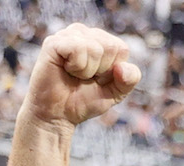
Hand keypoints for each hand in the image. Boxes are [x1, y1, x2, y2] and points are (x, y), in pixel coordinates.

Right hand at [21, 24, 140, 128]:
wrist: (58, 114)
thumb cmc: (85, 100)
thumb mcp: (116, 92)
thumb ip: (130, 80)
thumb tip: (122, 67)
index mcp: (100, 41)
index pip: (121, 48)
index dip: (113, 70)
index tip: (98, 78)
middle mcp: (84, 33)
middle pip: (111, 46)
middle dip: (102, 70)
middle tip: (85, 77)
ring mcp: (68, 35)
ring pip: (95, 48)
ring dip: (87, 70)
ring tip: (74, 74)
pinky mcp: (54, 42)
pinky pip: (78, 48)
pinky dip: (76, 66)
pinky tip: (65, 69)